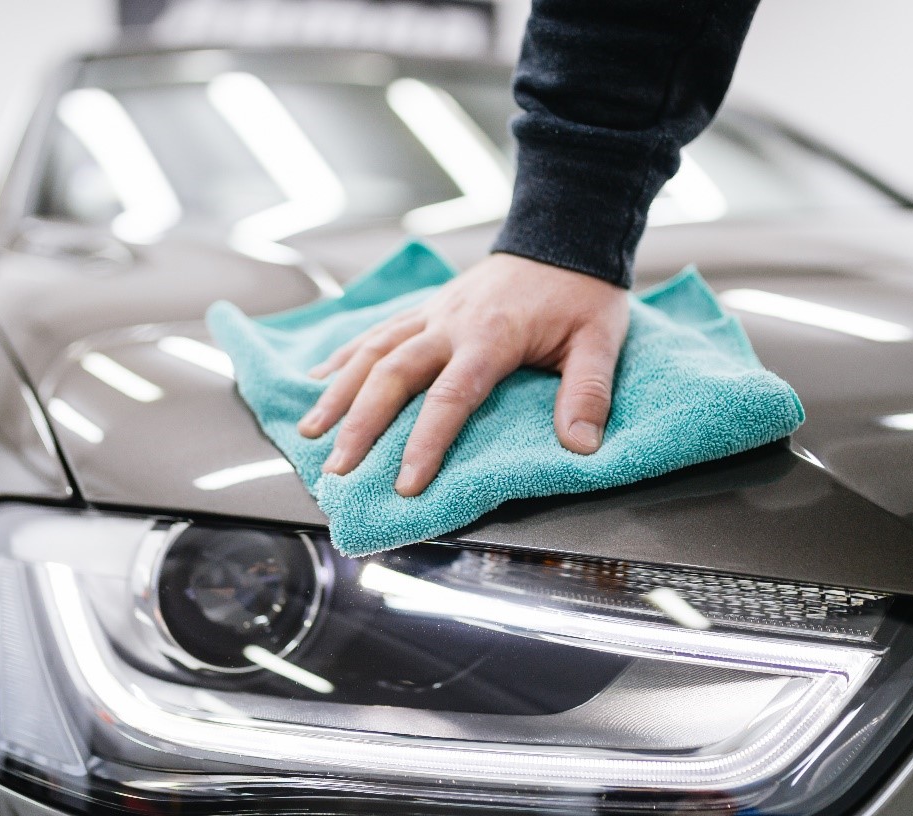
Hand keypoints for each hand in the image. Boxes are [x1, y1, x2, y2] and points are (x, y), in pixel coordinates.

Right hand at [297, 253, 629, 495]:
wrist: (563, 234)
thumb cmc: (583, 293)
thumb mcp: (601, 340)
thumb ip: (589, 392)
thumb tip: (581, 447)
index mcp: (491, 336)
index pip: (449, 397)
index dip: (424, 443)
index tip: (405, 485)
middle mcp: (449, 323)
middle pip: (391, 374)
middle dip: (359, 425)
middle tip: (337, 470)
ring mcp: (432, 313)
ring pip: (371, 352)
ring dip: (338, 394)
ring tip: (311, 434)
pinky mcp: (425, 308)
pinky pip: (374, 332)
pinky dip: (342, 358)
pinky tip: (316, 382)